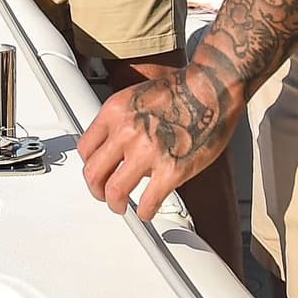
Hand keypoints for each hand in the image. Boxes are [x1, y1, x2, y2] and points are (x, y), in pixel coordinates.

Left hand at [76, 63, 240, 223]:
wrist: (212, 86)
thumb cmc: (182, 89)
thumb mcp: (137, 96)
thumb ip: (122, 122)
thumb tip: (114, 149)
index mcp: (115, 111)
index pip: (84, 149)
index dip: (89, 166)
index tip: (96, 174)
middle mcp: (126, 131)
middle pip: (93, 174)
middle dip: (97, 191)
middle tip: (104, 196)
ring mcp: (148, 151)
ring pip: (115, 191)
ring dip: (116, 205)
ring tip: (122, 207)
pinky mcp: (172, 169)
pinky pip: (148, 202)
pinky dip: (145, 212)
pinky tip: (148, 210)